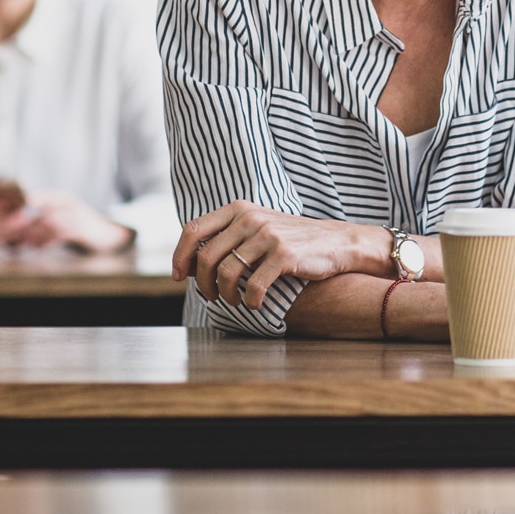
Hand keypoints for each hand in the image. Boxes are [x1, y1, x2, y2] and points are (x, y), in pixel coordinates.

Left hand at [4, 192, 135, 253]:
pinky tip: (37, 248)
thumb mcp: (56, 223)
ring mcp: (75, 215)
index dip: (10, 204)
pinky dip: (47, 241)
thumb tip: (8, 239)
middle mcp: (65, 203)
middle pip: (37, 208)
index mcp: (56, 198)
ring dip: (31, 233)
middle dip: (18, 221)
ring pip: (48, 220)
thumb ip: (34, 228)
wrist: (107, 235)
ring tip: (19, 244)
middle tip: (3, 234)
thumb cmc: (76, 230)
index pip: (29, 196)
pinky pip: (62, 232)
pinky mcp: (83, 229)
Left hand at [173, 201, 387, 309]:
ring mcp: (267, 235)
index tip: (178, 276)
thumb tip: (187, 265)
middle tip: (212, 297)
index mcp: (239, 209)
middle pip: (206, 257)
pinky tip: (254, 304)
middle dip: (203, 284)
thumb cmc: (290, 241)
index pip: (193, 230)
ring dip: (226, 295)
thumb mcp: (255, 230)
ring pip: (226, 273)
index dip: (180, 256)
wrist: (336, 242)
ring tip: (235, 301)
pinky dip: (250, 301)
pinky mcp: (284, 254)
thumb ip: (225, 241)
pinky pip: (253, 285)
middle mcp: (250, 218)